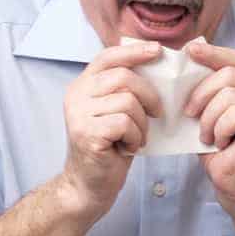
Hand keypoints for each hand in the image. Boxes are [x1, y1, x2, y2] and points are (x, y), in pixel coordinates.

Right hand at [61, 41, 163, 216]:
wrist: (88, 185)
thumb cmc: (109, 147)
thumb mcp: (115, 111)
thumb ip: (125, 89)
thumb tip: (157, 64)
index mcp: (82, 85)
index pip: (107, 56)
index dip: (134, 51)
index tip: (158, 50)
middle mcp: (76, 95)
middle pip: (124, 77)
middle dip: (149, 96)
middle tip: (155, 114)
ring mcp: (78, 114)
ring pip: (128, 101)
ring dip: (141, 122)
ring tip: (135, 137)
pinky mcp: (86, 133)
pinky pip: (125, 123)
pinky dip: (135, 137)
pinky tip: (128, 148)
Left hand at [185, 41, 234, 214]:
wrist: (234, 183)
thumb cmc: (220, 148)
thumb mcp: (208, 112)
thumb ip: (206, 89)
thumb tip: (186, 63)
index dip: (213, 53)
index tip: (189, 51)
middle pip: (228, 74)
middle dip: (201, 94)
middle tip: (190, 116)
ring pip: (228, 95)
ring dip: (209, 119)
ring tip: (209, 136)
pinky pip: (233, 114)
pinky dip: (219, 130)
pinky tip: (222, 143)